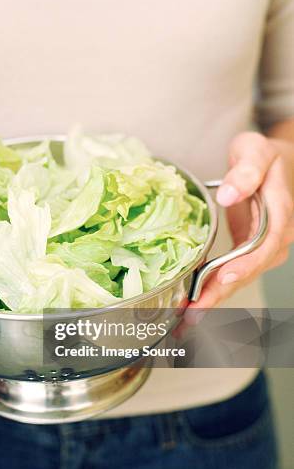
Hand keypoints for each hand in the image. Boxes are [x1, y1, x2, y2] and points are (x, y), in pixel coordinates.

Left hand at [188, 132, 293, 314]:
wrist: (271, 163)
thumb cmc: (262, 156)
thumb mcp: (254, 152)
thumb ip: (245, 171)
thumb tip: (228, 194)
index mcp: (280, 214)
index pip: (265, 246)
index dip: (244, 264)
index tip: (221, 277)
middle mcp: (275, 237)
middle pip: (250, 270)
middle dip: (222, 293)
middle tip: (194, 312)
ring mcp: (263, 247)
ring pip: (241, 277)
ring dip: (215, 298)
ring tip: (188, 317)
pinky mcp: (248, 251)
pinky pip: (233, 273)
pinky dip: (213, 288)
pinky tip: (192, 301)